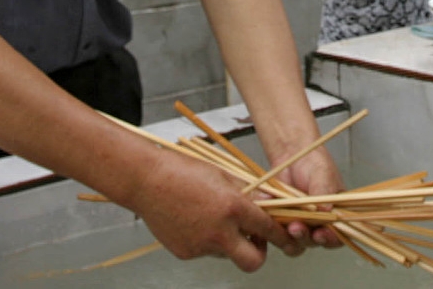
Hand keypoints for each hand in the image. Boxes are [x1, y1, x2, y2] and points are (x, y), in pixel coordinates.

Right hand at [125, 149, 300, 271]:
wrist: (146, 180)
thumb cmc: (184, 170)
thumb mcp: (223, 174)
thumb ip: (248, 193)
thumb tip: (269, 203)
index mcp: (232, 207)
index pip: (267, 229)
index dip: (281, 235)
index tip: (287, 237)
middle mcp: (219, 232)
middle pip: (253, 262)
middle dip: (261, 254)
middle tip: (257, 239)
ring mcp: (200, 246)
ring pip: (227, 254)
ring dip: (230, 242)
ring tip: (215, 217)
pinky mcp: (185, 253)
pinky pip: (205, 251)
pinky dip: (207, 240)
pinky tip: (196, 220)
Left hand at [277, 147, 344, 247]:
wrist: (292, 156)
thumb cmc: (314, 164)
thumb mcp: (323, 174)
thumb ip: (324, 190)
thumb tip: (326, 210)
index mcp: (335, 216)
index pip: (336, 236)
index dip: (330, 239)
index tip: (320, 233)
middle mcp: (318, 225)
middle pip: (314, 242)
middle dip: (305, 237)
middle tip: (296, 228)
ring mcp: (299, 225)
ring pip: (295, 242)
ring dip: (289, 237)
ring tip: (286, 224)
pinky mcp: (281, 223)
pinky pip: (276, 233)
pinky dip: (273, 227)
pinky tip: (270, 214)